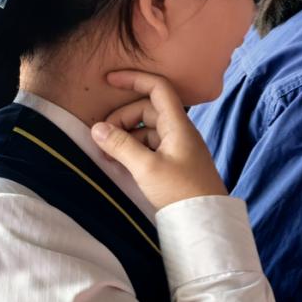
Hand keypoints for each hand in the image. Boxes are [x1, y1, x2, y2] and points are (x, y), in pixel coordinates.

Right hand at [92, 70, 227, 210]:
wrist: (205, 221)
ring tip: (107, 155)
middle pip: (146, 110)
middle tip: (102, 139)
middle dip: (122, 118)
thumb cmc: (181, 192)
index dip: (135, 79)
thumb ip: (121, 146)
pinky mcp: (174, 163)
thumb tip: (97, 128)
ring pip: (146, 130)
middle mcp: (179, 131)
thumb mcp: (146, 168)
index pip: (158, 88)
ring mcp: (178, 147)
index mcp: (178, 125)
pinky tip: (120, 163)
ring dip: (125, 136)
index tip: (110, 80)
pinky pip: (150, 146)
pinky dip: (133, 149)